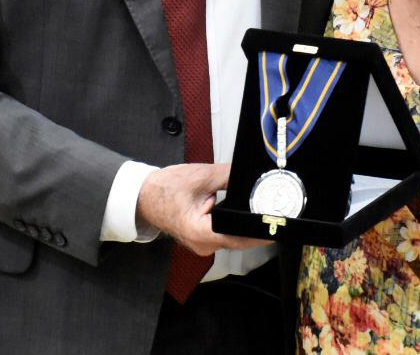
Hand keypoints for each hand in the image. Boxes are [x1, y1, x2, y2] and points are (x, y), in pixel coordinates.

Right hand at [136, 163, 268, 255]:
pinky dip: (234, 226)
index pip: (239, 237)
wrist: (143, 196)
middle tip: (275, 213)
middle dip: (256, 227)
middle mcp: (203, 245)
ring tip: (263, 211)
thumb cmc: (164, 189)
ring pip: (232, 238)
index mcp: (201, 233)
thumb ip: (228, 176)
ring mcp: (202, 244)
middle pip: (239, 240)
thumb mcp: (201, 177)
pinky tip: (244, 215)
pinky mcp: (201, 239)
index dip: (259, 231)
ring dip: (245, 227)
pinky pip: (224, 235)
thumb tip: (249, 174)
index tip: (276, 223)